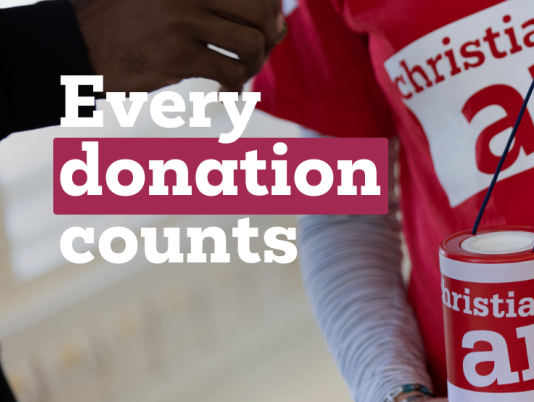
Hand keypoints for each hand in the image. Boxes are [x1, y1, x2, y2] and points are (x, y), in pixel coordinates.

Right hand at [73, 0, 283, 92]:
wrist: (80, 44)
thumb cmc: (133, 23)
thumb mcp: (174, 2)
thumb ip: (219, 6)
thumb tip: (282, 25)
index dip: (270, 10)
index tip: (268, 28)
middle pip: (260, 12)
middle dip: (268, 37)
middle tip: (258, 53)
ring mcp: (183, 20)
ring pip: (250, 43)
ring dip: (253, 64)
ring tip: (240, 72)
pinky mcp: (179, 55)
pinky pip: (231, 72)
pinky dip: (235, 85)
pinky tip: (226, 90)